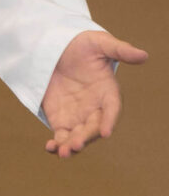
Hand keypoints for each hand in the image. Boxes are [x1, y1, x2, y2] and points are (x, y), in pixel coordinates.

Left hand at [41, 28, 146, 157]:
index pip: (111, 108)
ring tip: (63, 153)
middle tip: (75, 145)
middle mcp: (95, 107)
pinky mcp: (61, 118)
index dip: (109, 120)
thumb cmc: (82, 44)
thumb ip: (119, 50)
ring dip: (71, 145)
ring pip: (78, 135)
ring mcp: (78, 114)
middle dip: (85, 137)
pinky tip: (51, 148)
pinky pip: (61, 135)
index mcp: (108, 91)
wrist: (56, 47)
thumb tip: (143, 55)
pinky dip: (57, 143)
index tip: (104, 132)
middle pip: (93, 126)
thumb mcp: (99, 43)